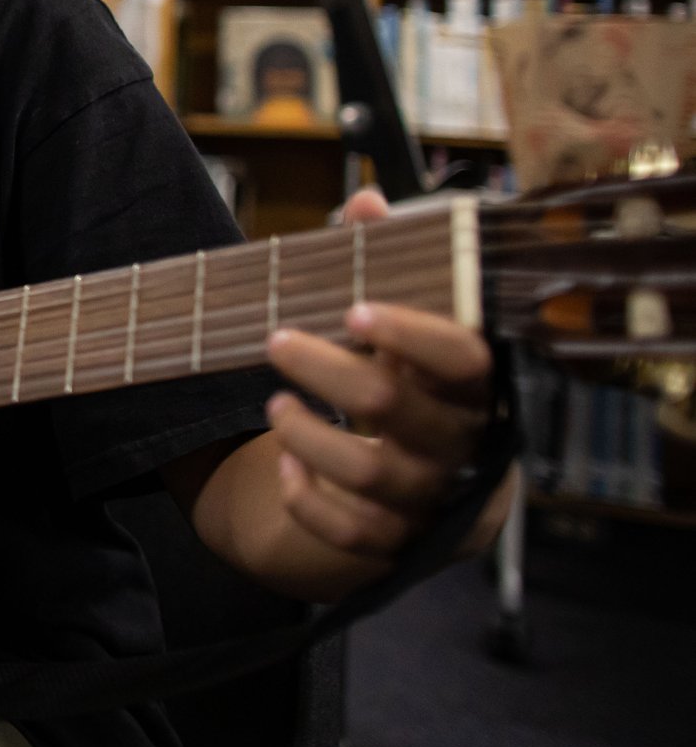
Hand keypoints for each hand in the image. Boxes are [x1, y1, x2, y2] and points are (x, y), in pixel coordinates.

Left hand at [261, 188, 499, 560]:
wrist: (422, 488)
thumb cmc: (408, 390)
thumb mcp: (399, 334)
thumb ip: (385, 268)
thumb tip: (366, 203)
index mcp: (472, 386)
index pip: (463, 358)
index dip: (411, 334)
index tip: (354, 310)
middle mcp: (460, 444)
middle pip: (395, 408)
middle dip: (327, 371)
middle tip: (274, 340)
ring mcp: (431, 499)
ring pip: (367, 473)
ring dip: (306, 437)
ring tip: (273, 407)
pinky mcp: (398, 543)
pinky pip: (351, 532)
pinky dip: (309, 501)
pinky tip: (285, 469)